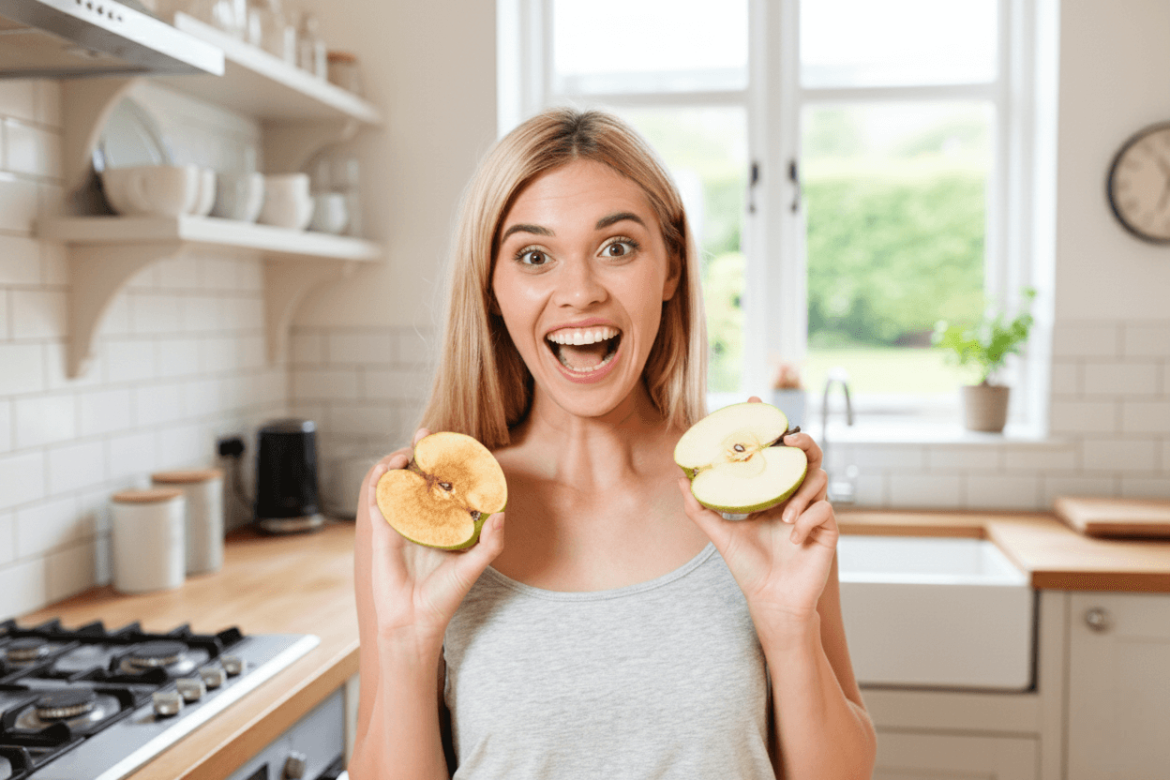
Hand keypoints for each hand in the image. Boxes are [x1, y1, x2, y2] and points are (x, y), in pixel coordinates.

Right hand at [358, 427, 505, 648]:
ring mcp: (399, 524)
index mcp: (442, 524)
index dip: (447, 464)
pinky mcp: (381, 531)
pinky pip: (377, 499)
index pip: (444, 486)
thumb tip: (503, 513)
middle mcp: (420, 520)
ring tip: (408, 450)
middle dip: (420, 453)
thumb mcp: (473, 567)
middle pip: (418, 477)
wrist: (413, 620)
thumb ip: (491, 543)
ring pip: (396, 483)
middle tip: (426, 434)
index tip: (454, 445)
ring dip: (398, 462)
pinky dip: (380, 480)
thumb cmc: (443, 597)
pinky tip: (390, 469)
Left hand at [677, 397, 835, 627]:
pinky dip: (808, 519)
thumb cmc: (748, 569)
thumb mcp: (720, 535)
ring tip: (784, 514)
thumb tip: (681, 479)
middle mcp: (794, 497)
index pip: (774, 452)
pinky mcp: (827, 530)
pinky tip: (792, 537)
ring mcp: (813, 511)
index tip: (755, 400)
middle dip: (802, 442)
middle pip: (807, 456)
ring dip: (801, 492)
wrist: (771, 601)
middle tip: (787, 441)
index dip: (768, 425)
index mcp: (772, 493)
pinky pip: (825, 511)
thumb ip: (701, 508)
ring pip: (819, 479)